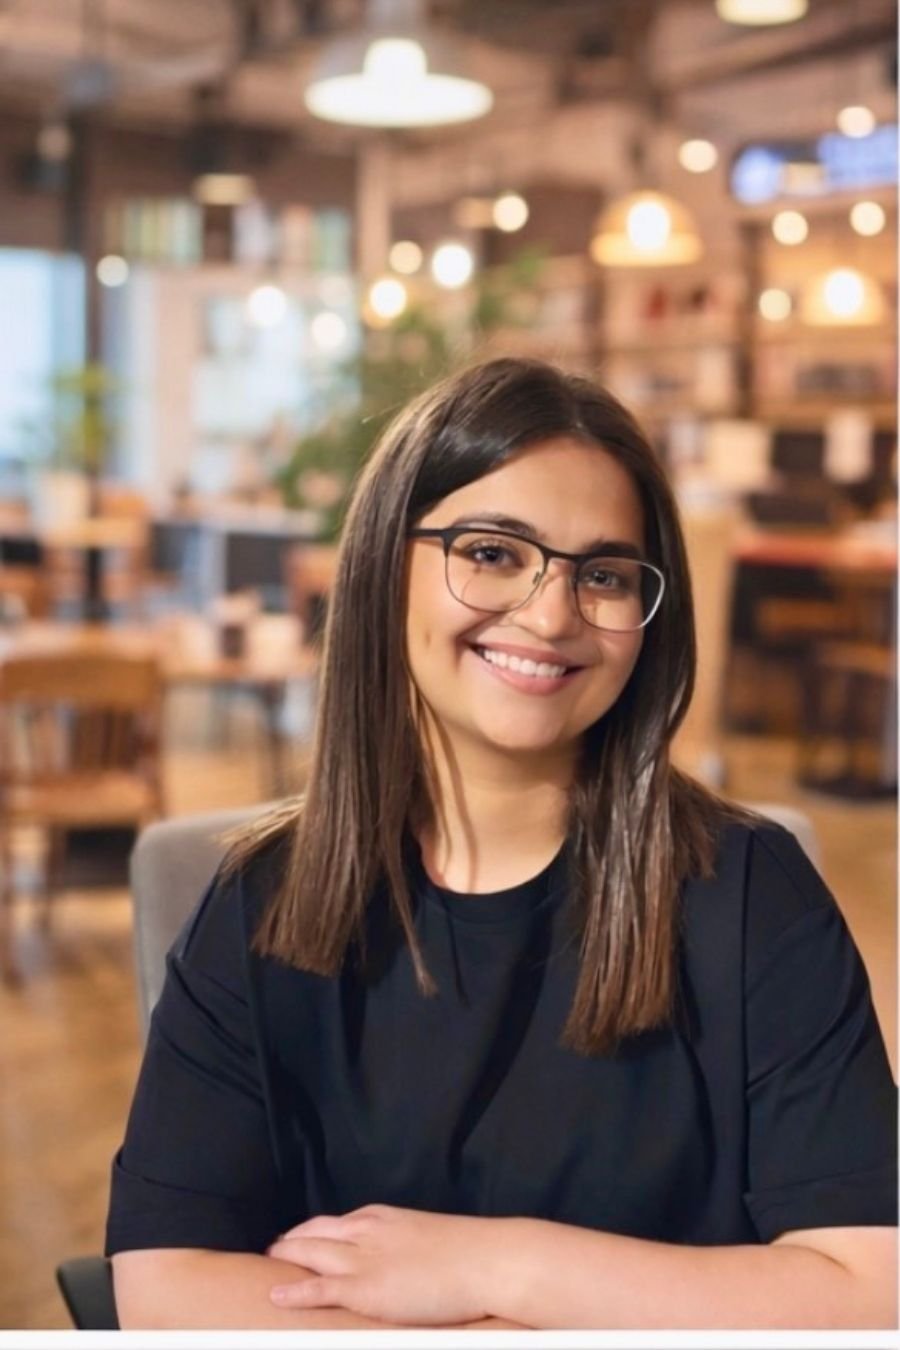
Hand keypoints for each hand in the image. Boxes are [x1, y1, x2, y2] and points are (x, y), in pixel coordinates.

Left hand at [267, 1204, 497, 1325]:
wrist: (484, 1258)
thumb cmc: (467, 1251)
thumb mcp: (425, 1236)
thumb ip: (402, 1243)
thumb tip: (400, 1258)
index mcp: (380, 1217)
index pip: (333, 1221)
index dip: (309, 1231)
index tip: (296, 1238)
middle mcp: (365, 1231)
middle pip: (313, 1233)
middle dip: (289, 1241)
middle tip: (271, 1250)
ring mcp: (363, 1259)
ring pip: (310, 1253)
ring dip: (285, 1258)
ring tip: (267, 1264)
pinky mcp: (366, 1288)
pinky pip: (319, 1289)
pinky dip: (294, 1291)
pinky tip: (274, 1293)